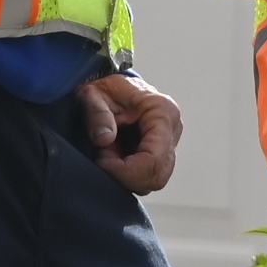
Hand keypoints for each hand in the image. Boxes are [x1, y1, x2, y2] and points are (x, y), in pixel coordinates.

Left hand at [77, 70, 182, 193]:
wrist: (109, 86)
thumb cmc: (105, 88)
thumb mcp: (93, 94)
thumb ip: (96, 113)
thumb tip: (105, 138)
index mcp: (163, 112)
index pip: (155, 159)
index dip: (126, 170)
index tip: (102, 160)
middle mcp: (172, 130)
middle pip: (158, 175)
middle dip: (126, 175)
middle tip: (103, 156)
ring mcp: (168, 143)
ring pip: (153, 180)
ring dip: (126, 175)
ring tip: (107, 153)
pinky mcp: (160, 153)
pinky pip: (147, 176)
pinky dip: (127, 174)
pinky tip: (113, 157)